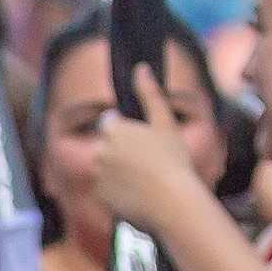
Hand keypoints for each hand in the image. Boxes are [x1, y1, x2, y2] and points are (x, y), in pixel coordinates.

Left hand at [84, 104, 220, 245]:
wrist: (172, 203)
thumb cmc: (173, 160)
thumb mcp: (164, 122)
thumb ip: (150, 94)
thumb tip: (140, 67)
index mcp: (112, 129)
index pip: (111, 123)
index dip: (127, 132)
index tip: (144, 142)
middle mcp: (99, 151)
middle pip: (108, 148)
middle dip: (122, 153)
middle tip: (149, 164)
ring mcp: (98, 175)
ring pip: (108, 170)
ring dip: (120, 173)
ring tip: (147, 181)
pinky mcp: (101, 197)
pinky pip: (108, 191)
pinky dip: (119, 193)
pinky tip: (139, 195)